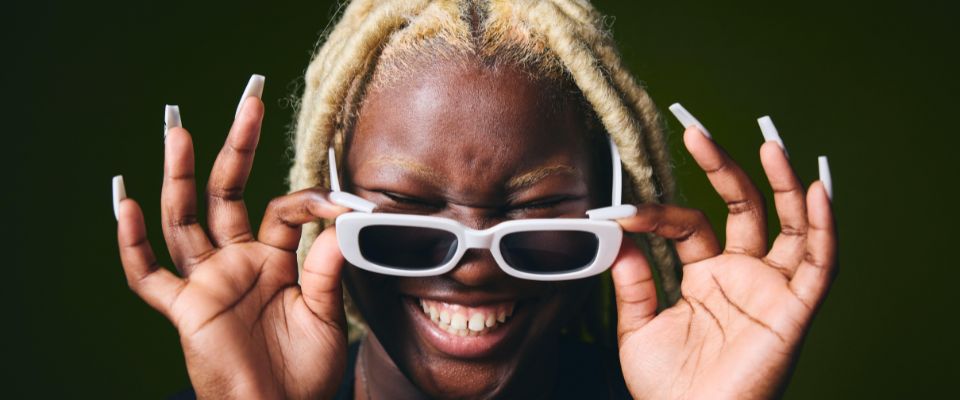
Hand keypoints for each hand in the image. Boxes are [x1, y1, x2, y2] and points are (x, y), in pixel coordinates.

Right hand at [114, 77, 349, 398]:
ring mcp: (208, 282)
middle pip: (231, 193)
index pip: (288, 209)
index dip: (315, 200)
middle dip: (237, 146)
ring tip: (179, 130)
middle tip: (248, 98)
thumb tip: (343, 221)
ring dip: (182, 176)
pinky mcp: (186, 309)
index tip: (347, 203)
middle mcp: (238, 262)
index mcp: (276, 260)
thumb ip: (327, 269)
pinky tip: (127, 203)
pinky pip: (149, 277)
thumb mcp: (327, 314)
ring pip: (186, 220)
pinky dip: (133, 244)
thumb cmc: (305, 374)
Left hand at [612, 114, 836, 398]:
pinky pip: (819, 266)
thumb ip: (633, 283)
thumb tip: (618, 238)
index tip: (621, 211)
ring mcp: (769, 290)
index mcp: (704, 277)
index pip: (687, 225)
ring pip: (789, 227)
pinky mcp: (794, 311)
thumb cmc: (668, 387)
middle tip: (696, 132)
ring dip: (784, 185)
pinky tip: (815, 192)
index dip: (656, 213)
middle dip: (723, 168)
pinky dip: (823, 229)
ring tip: (771, 144)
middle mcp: (741, 276)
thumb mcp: (638, 329)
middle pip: (742, 209)